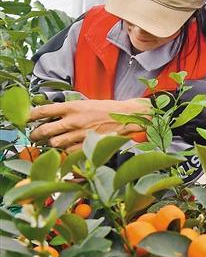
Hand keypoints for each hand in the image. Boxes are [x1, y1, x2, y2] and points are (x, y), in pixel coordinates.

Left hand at [29, 99, 150, 151]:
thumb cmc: (108, 109)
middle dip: (36, 135)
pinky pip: (69, 152)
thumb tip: (51, 116)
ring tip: (51, 142)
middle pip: (44, 131)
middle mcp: (74, 120)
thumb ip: (69, 110)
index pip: (43, 111)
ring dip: (51, 144)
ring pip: (55, 144)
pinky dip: (65, 151)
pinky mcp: (88, 145)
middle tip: (35, 135)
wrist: (129, 116)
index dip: (30, 116)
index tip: (26, 119)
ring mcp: (80, 134)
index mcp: (73, 107)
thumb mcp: (87, 104)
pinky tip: (67, 148)